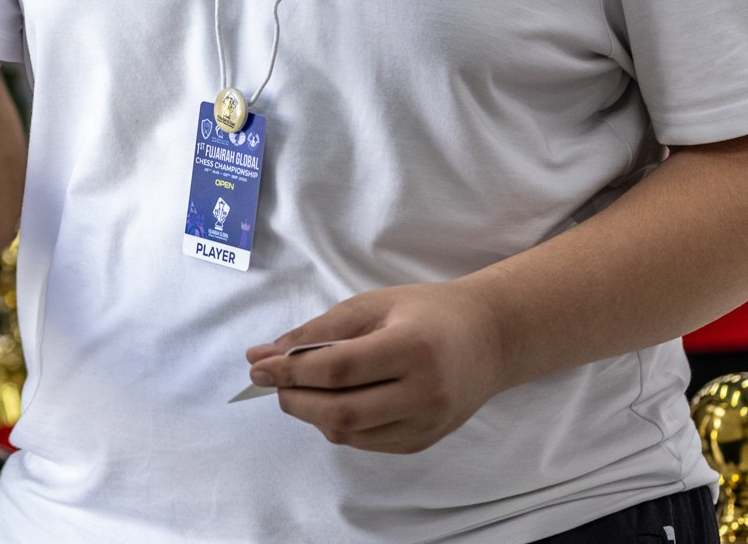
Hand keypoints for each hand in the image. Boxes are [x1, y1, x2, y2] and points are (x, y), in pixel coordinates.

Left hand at [244, 280, 508, 453]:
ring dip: (311, 414)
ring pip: (350, 433)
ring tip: (299, 388)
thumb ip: (317, 331)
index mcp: (413, 348)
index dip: (291, 371)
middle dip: (294, 398)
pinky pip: (366, 442)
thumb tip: (263, 355)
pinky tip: (330, 401)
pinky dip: (338, 425)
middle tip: (270, 381)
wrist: (488, 339)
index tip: (259, 366)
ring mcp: (427, 423)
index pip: (339, 369)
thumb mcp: (371, 304)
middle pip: (341, 411)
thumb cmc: (426, 312)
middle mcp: (425, 393)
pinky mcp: (424, 441)